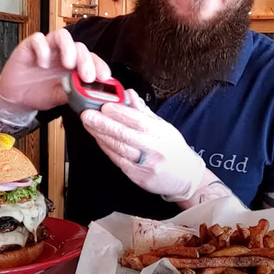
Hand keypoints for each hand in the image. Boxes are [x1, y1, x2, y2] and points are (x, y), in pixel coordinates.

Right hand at [0, 29, 111, 113]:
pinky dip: (42, 49)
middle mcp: (62, 53)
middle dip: (86, 60)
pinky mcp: (29, 46)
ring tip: (68, 64)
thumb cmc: (40, 94)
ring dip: (68, 48)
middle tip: (87, 76)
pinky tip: (42, 64)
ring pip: (62, 36)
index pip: (92, 59)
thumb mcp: (62, 97)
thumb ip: (76, 94)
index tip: (105, 77)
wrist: (16, 98)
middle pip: (79, 46)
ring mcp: (47, 48)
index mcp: (74, 65)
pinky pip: (38, 39)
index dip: (100, 66)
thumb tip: (92, 96)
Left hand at [80, 90, 205, 199]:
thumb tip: (128, 94)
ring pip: (119, 148)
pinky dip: (106, 149)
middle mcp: (154, 150)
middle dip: (103, 124)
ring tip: (88, 124)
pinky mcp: (139, 177)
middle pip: (126, 135)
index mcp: (162, 134)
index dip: (120, 113)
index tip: (105, 105)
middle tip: (87, 115)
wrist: (186, 178)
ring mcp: (146, 165)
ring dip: (101, 136)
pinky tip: (98, 140)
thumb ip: (143, 112)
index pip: (139, 121)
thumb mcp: (164, 127)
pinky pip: (118, 161)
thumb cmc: (174, 150)